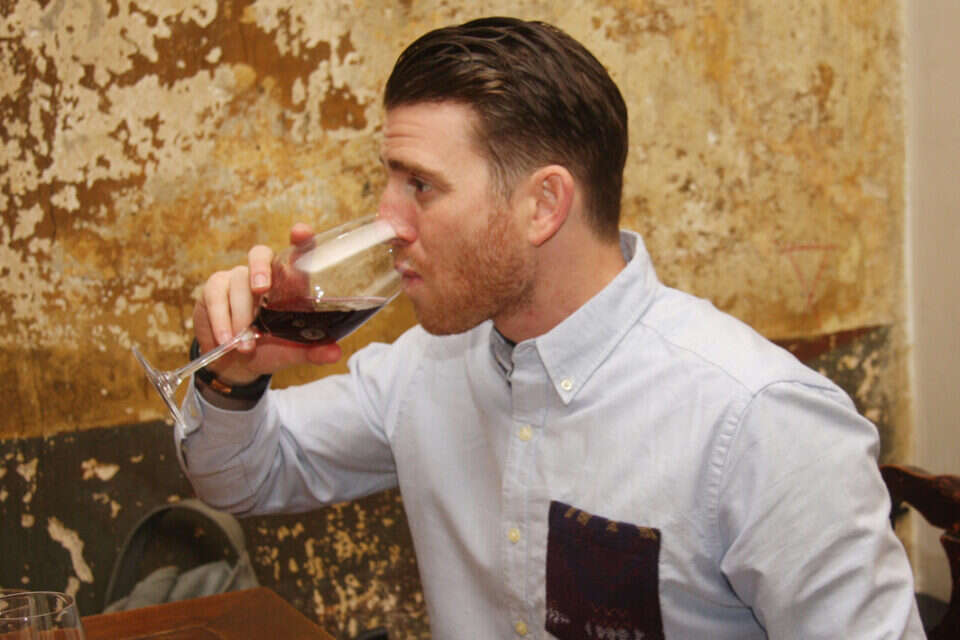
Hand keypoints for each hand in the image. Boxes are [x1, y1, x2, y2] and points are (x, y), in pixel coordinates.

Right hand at [192, 223, 342, 384]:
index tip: (301, 232)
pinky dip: (221, 320)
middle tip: (261, 289)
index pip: (297, 253)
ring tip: (245, 345)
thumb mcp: (292, 351)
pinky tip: (226, 340)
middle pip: (259, 254)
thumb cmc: (270, 348)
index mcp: (289, 283)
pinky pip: (216, 297)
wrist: (235, 364)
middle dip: (260, 268)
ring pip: (237, 282)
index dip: (301, 239)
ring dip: (241, 315)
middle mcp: (263, 274)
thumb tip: (335, 353)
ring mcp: (237, 278)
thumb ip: (312, 350)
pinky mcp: (214, 288)